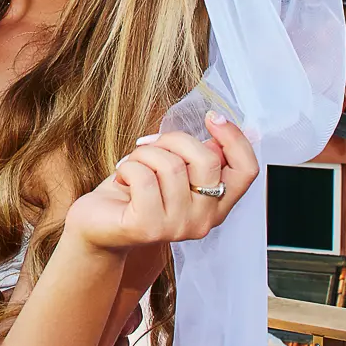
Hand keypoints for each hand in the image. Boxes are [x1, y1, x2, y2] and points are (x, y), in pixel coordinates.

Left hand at [64, 113, 256, 252]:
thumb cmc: (137, 191)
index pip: (247, 170)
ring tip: (133, 165)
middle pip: (207, 159)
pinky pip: (143, 177)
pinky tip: (122, 178)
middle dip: (174, 139)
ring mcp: (178, 227)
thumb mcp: (173, 167)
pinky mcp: (149, 227)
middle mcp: (204, 220)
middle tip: (152, 146)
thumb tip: (220, 124)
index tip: (211, 117)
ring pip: (171, 165)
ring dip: (145, 154)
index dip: (234, 138)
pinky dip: (127, 167)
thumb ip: (198, 154)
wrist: (98, 224)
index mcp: (217, 203)